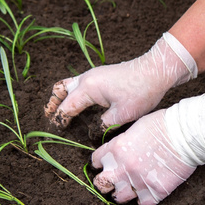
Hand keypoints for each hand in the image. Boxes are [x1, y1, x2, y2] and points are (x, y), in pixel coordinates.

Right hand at [44, 33, 196, 129]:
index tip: (56, 131)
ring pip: (69, 85)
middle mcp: (87, 78)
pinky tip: (79, 104)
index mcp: (88, 88)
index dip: (60, 120)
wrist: (156, 70)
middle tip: (48, 118)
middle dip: (53, 105)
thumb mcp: (121, 115)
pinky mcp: (101, 75)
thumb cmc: (141, 92)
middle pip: (60, 90)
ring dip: (62, 97)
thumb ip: (102, 126)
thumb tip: (92, 134)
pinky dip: (73, 94)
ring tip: (58, 112)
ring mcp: (94, 74)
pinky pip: (79, 84)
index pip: (67, 107)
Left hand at [91, 109, 195, 204]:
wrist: (185, 133)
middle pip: (102, 183)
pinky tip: (146, 191)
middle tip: (111, 179)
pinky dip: (143, 198)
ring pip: (119, 197)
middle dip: (104, 181)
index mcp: (117, 149)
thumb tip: (118, 151)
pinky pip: (143, 202)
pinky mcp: (156, 191)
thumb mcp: (134, 127)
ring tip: (127, 188)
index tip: (104, 164)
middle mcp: (124, 167)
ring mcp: (140, 181)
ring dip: (122, 192)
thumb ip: (122, 142)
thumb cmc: (162, 124)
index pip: (97, 161)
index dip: (100, 162)